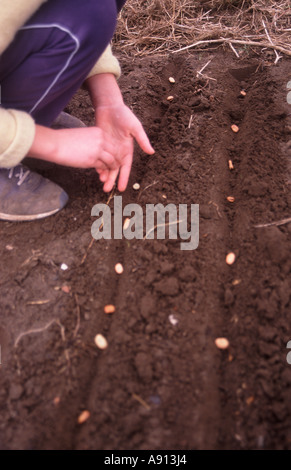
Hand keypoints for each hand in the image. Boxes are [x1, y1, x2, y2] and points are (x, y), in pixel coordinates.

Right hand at [29, 125, 121, 171]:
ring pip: (111, 160)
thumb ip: (93, 141)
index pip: (112, 142)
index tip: (114, 157)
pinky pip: (103, 167)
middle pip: (115, 151)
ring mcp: (98, 149)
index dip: (113, 151)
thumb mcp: (83, 135)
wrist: (55, 144)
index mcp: (98, 131)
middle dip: (116, 159)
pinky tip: (102, 174)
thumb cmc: (65, 140)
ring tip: (111, 172)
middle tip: (116, 166)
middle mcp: (100, 139)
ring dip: (112, 167)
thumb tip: (98, 150)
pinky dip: (104, 171)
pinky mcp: (93, 160)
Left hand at [86, 73, 153, 191]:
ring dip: (104, 174)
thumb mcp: (134, 127)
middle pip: (115, 170)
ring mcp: (108, 149)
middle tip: (107, 190)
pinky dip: (96, 164)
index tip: (122, 188)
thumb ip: (142, 139)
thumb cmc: (124, 115)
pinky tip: (94, 171)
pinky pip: (98, 157)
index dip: (124, 178)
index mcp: (127, 150)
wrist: (109, 105)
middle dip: (112, 180)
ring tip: (101, 184)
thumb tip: (152, 152)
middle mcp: (118, 151)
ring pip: (106, 165)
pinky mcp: (99, 144)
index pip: (125, 167)